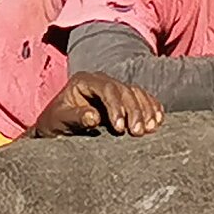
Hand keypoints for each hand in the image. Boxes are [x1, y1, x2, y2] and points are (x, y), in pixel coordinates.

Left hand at [35, 72, 162, 136]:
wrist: (57, 129)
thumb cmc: (55, 124)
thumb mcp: (60, 121)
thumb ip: (75, 117)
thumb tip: (94, 117)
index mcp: (84, 81)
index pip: (108, 88)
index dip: (117, 107)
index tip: (120, 128)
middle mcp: (101, 81)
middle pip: (125, 90)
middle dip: (134, 111)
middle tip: (138, 132)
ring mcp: (114, 89)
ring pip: (136, 93)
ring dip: (146, 110)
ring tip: (150, 129)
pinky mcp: (123, 100)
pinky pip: (142, 100)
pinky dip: (152, 109)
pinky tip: (157, 121)